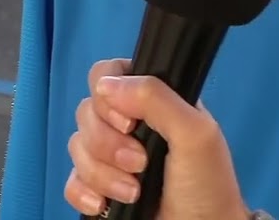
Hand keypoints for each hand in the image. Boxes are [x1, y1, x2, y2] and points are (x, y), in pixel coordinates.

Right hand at [66, 59, 249, 219]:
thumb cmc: (208, 186)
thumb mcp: (197, 134)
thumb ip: (156, 98)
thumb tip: (106, 85)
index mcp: (150, 103)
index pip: (106, 75)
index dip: (107, 96)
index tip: (128, 122)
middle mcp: (126, 125)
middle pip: (85, 112)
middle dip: (108, 143)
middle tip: (140, 163)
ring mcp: (109, 157)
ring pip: (76, 147)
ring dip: (103, 173)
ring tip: (133, 192)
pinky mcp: (96, 187)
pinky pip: (70, 180)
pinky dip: (84, 192)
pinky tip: (104, 203)